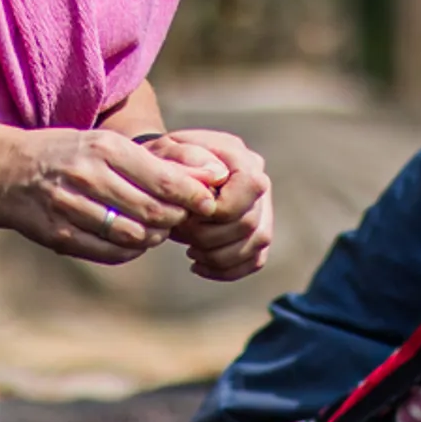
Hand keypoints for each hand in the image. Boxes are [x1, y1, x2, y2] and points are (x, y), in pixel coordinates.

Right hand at [0, 126, 213, 264]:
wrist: (8, 171)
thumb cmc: (69, 154)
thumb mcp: (106, 144)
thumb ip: (153, 162)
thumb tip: (207, 177)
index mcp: (104, 148)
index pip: (164, 180)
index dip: (193, 197)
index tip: (208, 203)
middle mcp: (88, 176)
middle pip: (153, 212)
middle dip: (176, 220)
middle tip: (181, 219)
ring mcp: (71, 207)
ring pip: (134, 236)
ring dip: (154, 238)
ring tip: (156, 230)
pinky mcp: (60, 235)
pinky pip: (110, 252)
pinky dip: (130, 251)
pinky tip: (132, 241)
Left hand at [146, 128, 274, 279]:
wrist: (161, 171)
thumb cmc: (159, 161)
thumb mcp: (163, 151)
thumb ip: (187, 158)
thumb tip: (217, 177)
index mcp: (239, 156)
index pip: (249, 186)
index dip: (219, 210)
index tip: (187, 215)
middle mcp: (258, 178)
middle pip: (250, 221)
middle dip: (210, 237)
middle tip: (182, 234)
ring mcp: (261, 205)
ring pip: (257, 243)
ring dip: (218, 256)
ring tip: (190, 251)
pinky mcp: (255, 229)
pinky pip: (255, 259)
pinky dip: (227, 270)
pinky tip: (199, 265)